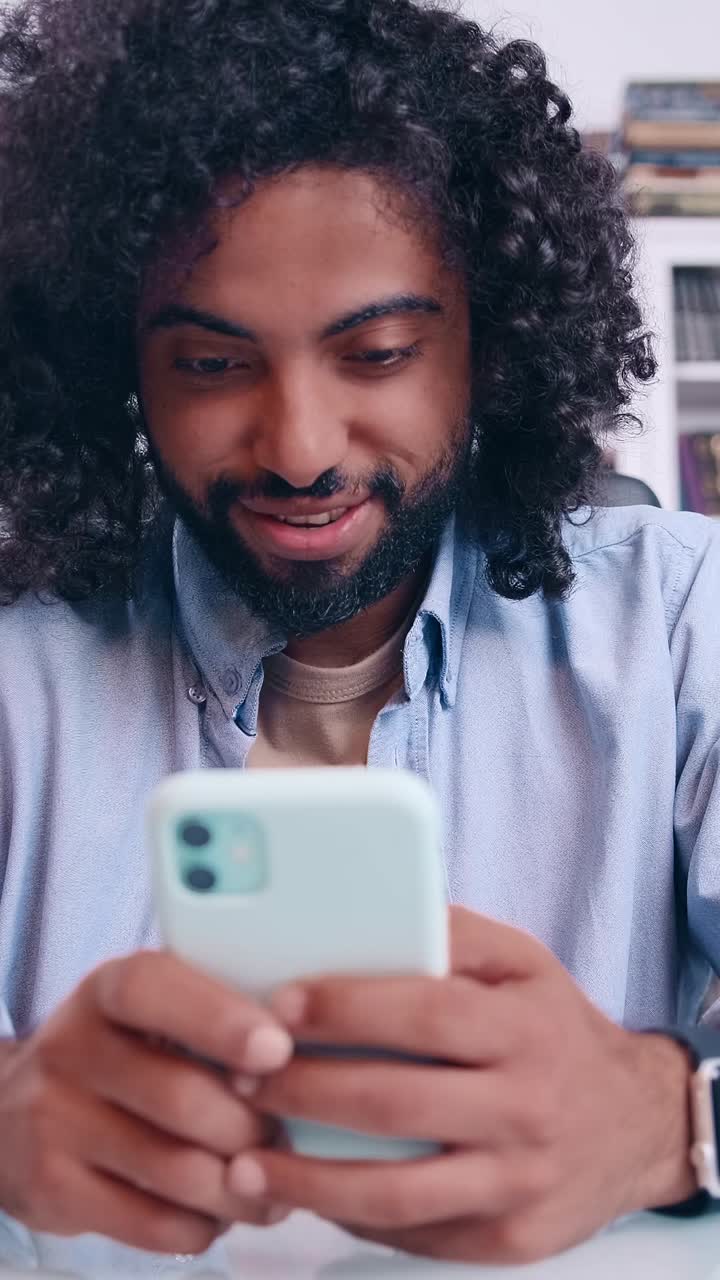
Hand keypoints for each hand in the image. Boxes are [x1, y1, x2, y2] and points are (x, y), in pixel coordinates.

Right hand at [0, 950, 293, 1253]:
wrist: (16, 1114)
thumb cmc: (122, 1053)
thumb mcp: (150, 1012)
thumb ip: (214, 1014)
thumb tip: (311, 1042)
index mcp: (106, 990)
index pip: (154, 990)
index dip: (220, 1020)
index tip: (278, 1049)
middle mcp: (70, 1047)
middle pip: (181, 1096)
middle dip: (251, 1127)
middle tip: (286, 1138)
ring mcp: (53, 1120)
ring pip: (174, 1169)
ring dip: (239, 1187)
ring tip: (271, 1186)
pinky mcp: (50, 1188)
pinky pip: (151, 1221)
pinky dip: (202, 1225)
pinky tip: (218, 1214)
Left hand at [224, 907, 695, 1263]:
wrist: (635, 1123)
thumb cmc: (556, 1030)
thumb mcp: (524, 963)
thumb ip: (454, 935)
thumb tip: (371, 917)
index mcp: (525, 1029)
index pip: (427, 1014)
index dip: (347, 1008)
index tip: (281, 1004)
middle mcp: (526, 1107)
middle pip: (397, 1104)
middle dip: (305, 1090)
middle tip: (243, 1076)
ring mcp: (519, 1182)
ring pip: (397, 1192)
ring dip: (309, 1179)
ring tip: (245, 1163)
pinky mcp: (509, 1238)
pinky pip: (416, 1234)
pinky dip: (351, 1216)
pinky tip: (306, 1194)